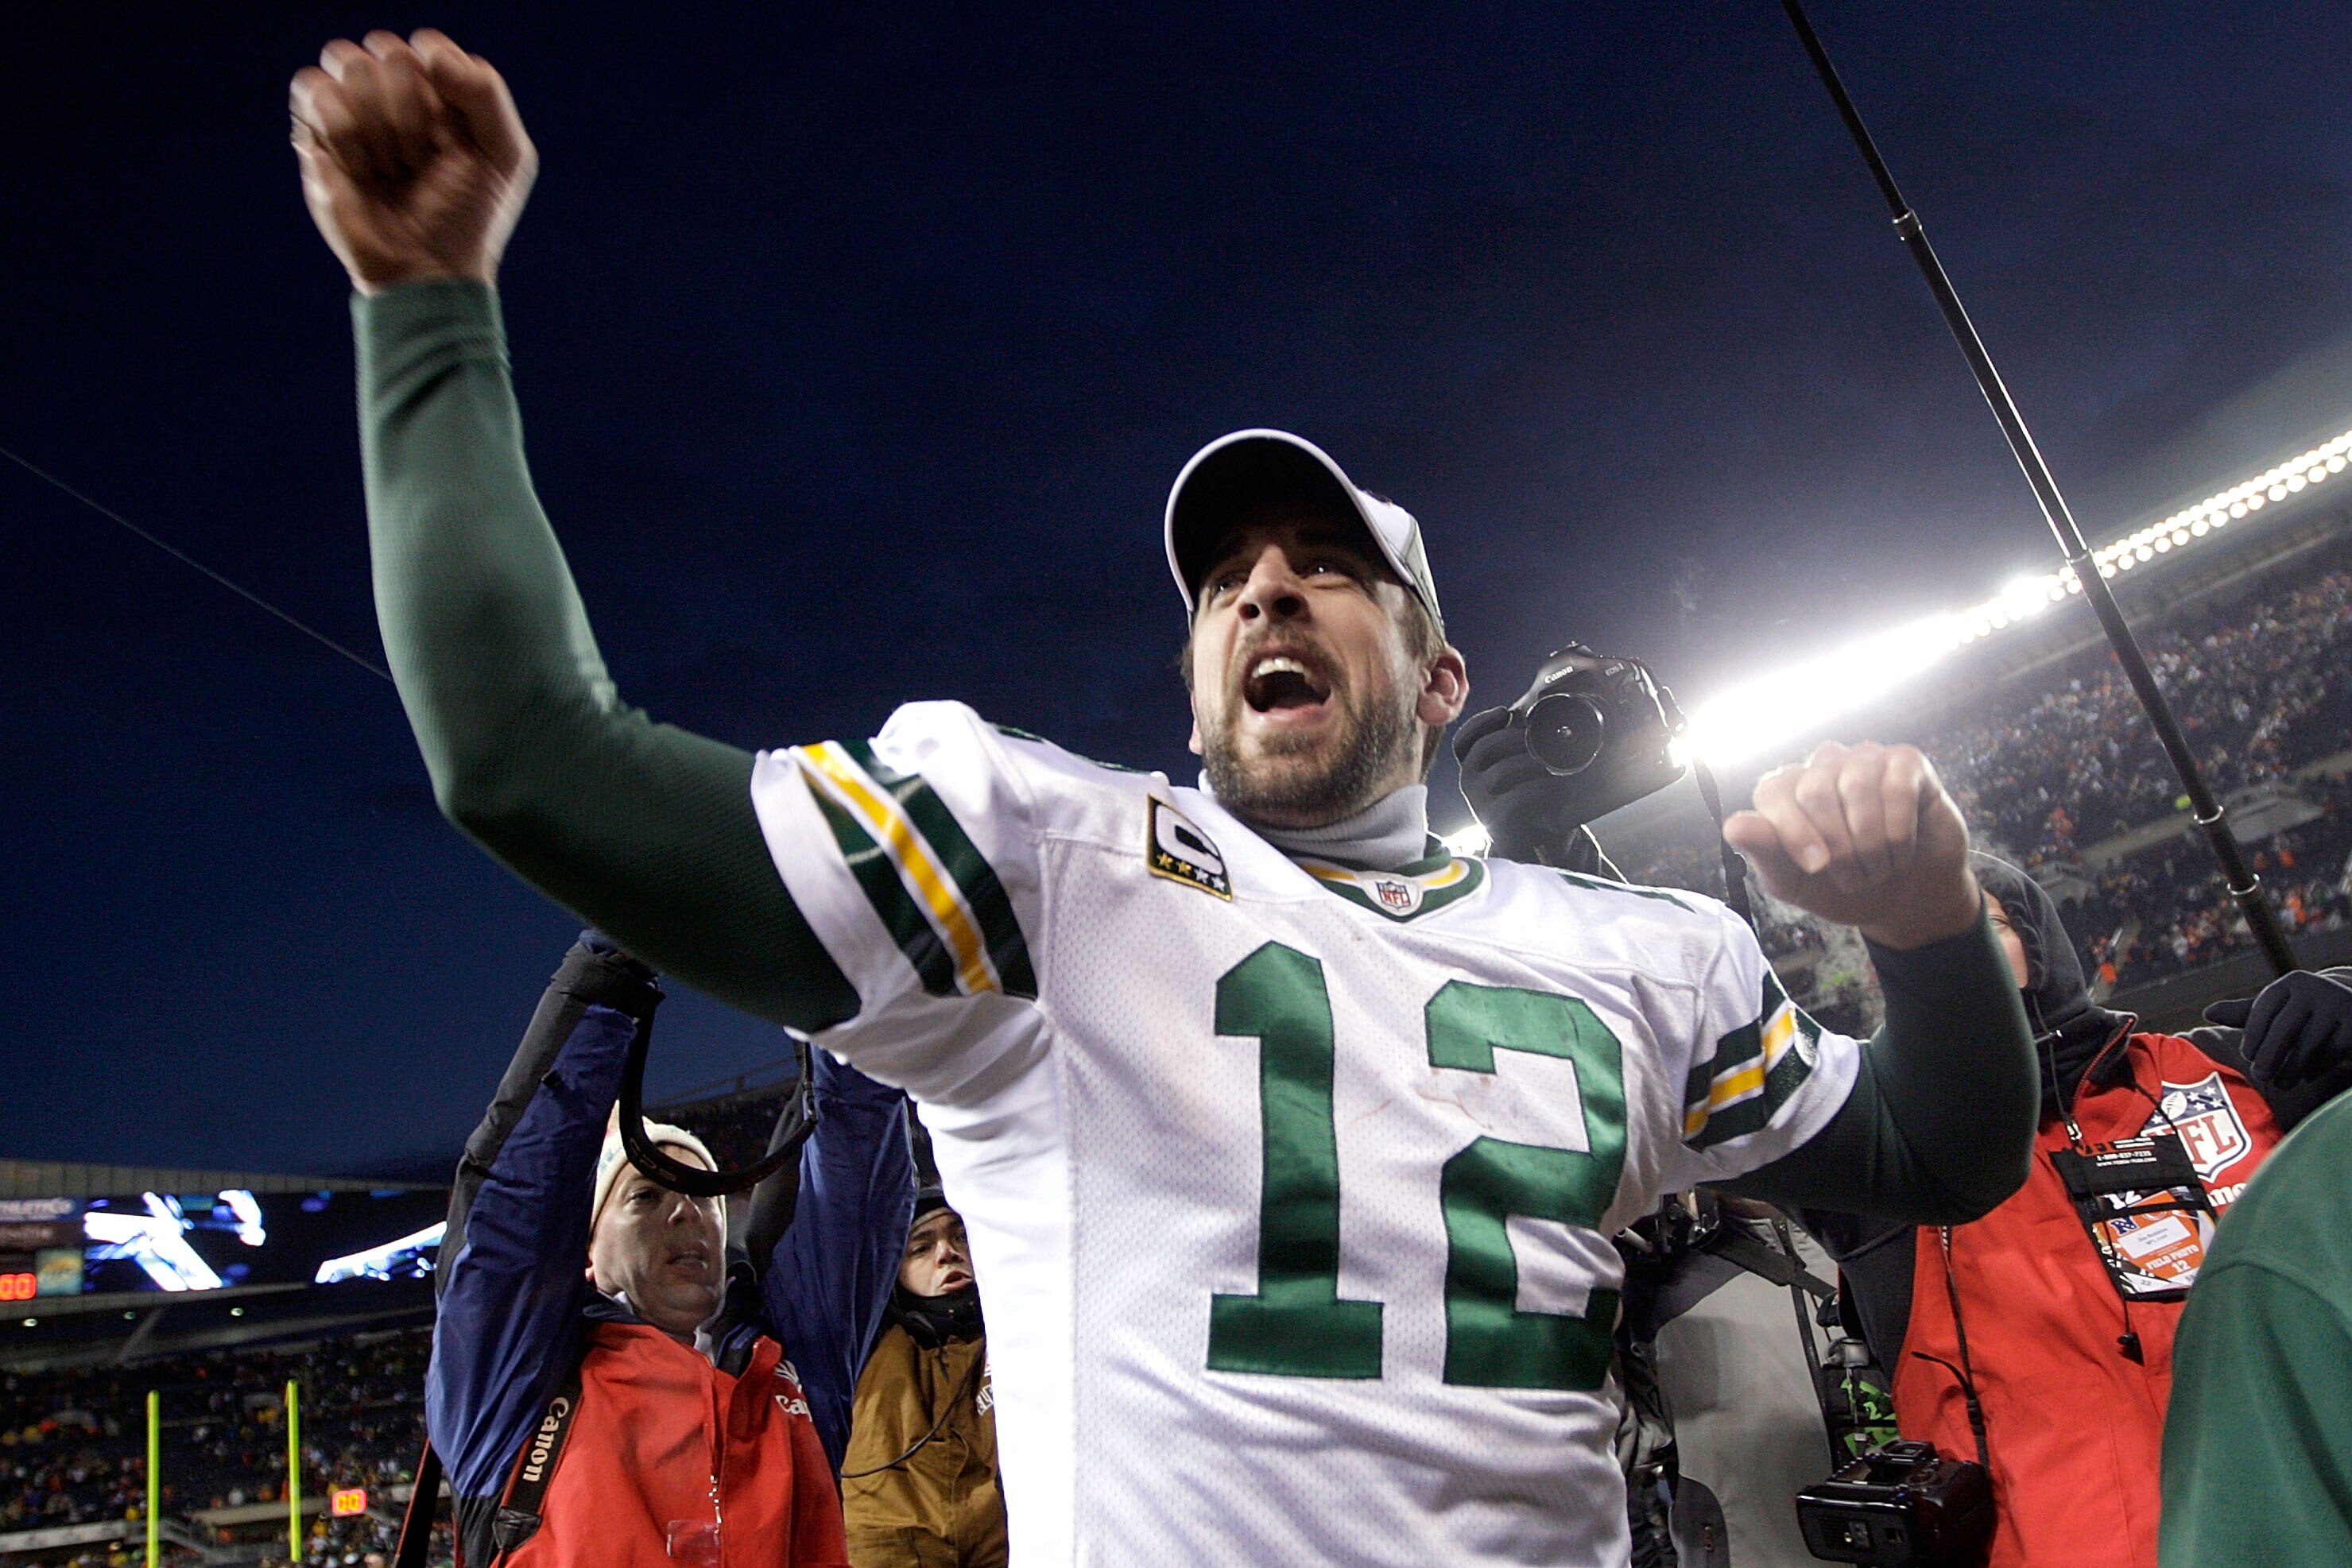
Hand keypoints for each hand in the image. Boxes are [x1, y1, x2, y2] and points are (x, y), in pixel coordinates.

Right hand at [290, 29, 536, 294]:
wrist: (427, 268)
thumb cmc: (469, 215)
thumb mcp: (504, 154)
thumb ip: (485, 90)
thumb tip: (426, 51)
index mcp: (441, 90)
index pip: (428, 49)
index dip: (441, 96)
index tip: (453, 143)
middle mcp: (395, 92)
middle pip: (387, 50)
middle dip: (411, 114)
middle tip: (420, 162)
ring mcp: (354, 108)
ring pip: (348, 62)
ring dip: (378, 125)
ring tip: (392, 169)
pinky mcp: (316, 131)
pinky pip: (314, 87)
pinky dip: (343, 129)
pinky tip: (360, 167)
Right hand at [1453, 702, 1582, 859]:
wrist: (1531, 843)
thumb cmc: (1528, 799)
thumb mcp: (1520, 768)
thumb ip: (1520, 744)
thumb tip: (1533, 710)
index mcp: (1473, 766)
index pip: (1463, 740)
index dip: (1480, 722)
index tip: (1505, 711)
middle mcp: (1469, 781)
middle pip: (1484, 747)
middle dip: (1515, 737)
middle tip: (1543, 739)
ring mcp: (1479, 801)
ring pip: (1503, 769)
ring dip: (1533, 762)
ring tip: (1555, 764)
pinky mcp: (1496, 818)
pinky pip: (1518, 795)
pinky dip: (1541, 787)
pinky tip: (1557, 786)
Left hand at [1722, 741, 1978, 949]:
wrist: (1906, 899)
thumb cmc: (1842, 887)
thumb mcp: (1795, 884)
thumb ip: (1764, 854)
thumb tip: (1734, 826)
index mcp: (1785, 791)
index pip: (1772, 793)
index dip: (1793, 833)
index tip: (1816, 869)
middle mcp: (1821, 766)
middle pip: (1815, 792)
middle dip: (1838, 848)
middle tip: (1854, 878)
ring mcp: (1864, 758)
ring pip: (1857, 786)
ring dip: (1872, 844)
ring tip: (1879, 867)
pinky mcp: (1906, 761)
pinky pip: (1898, 786)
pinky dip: (1900, 830)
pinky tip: (1903, 849)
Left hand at [2204, 971, 2351, 1091]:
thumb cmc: (2304, 1015)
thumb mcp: (2277, 1011)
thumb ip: (2245, 1014)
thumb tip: (2208, 1013)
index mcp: (2291, 983)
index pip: (2265, 1006)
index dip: (2253, 1033)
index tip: (2246, 1056)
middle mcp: (2316, 988)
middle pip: (2285, 1027)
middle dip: (2269, 1055)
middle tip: (2260, 1075)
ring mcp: (2340, 1005)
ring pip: (2309, 1044)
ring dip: (2292, 1068)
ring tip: (2281, 1083)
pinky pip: (2332, 1052)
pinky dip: (2317, 1068)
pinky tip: (2306, 1076)